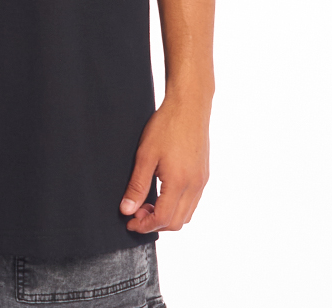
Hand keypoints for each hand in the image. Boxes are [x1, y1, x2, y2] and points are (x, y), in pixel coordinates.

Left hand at [119, 95, 209, 233]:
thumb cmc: (166, 126)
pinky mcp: (204, 174)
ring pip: (187, 214)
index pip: (162, 219)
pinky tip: (163, 193)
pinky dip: (178, 206)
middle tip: (136, 212)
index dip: (144, 225)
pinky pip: (193, 201)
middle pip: (177, 222)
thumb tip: (127, 209)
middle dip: (155, 224)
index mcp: (179, 183)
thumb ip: (137, 185)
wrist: (189, 106)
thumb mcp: (145, 155)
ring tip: (148, 203)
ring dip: (168, 216)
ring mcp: (202, 181)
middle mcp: (194, 186)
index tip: (130, 221)